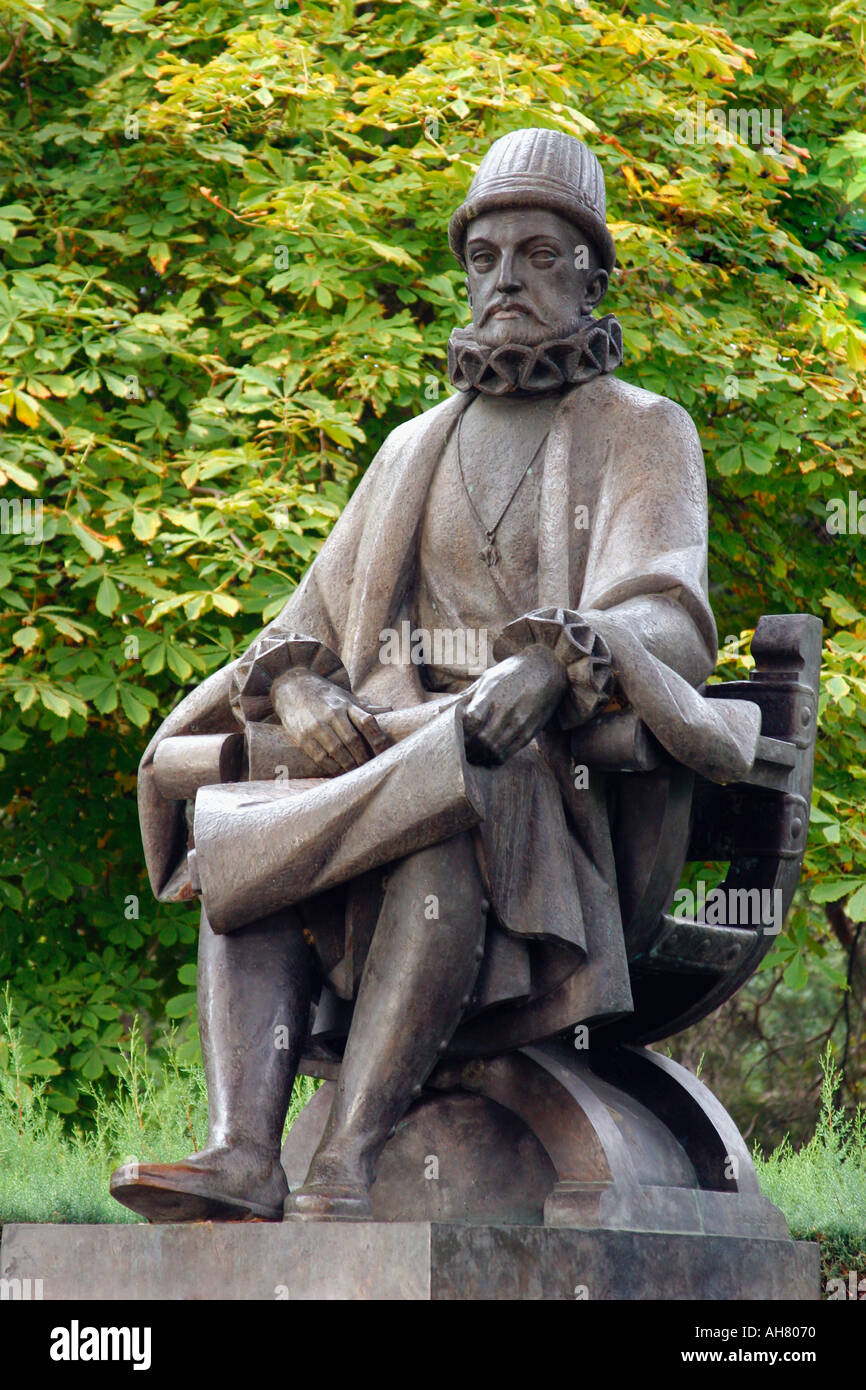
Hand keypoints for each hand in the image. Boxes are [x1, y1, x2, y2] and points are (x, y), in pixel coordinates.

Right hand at [271, 668, 391, 775]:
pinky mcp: (302, 736)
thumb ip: (365, 707)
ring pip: (337, 751)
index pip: (366, 721)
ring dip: (350, 765)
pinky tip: (340, 772)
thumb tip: (390, 710)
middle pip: (353, 740)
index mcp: (345, 704)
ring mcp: (316, 725)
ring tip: (358, 772)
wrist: (291, 687)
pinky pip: (320, 757)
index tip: (385, 753)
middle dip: (364, 757)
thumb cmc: (324, 696)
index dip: (378, 739)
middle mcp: (331, 714)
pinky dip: (333, 767)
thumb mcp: (345, 696)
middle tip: (372, 768)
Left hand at [461, 645, 566, 765]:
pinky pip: (509, 753)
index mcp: (493, 693)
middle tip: (462, 749)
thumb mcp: (487, 678)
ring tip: (473, 754)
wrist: (547, 670)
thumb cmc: (511, 672)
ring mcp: (520, 722)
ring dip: (480, 756)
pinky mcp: (529, 732)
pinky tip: (488, 755)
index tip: (456, 733)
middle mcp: (507, 709)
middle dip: (468, 747)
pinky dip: (495, 758)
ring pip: (494, 750)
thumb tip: (440, 711)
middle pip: (482, 739)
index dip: (461, 731)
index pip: (471, 720)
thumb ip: (465, 697)